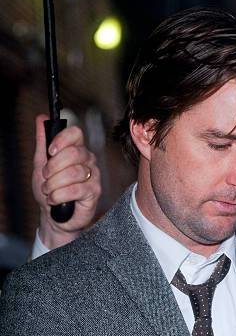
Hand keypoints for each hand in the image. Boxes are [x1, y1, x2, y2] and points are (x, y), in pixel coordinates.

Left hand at [33, 114, 101, 249]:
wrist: (53, 216)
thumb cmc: (50, 191)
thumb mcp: (40, 164)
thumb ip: (42, 142)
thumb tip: (41, 118)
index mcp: (76, 150)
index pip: (75, 134)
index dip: (61, 140)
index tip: (50, 151)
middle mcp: (88, 160)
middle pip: (73, 153)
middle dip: (53, 167)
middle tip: (46, 177)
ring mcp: (93, 176)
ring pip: (74, 172)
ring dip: (54, 184)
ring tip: (49, 191)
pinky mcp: (95, 192)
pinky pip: (76, 189)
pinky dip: (60, 195)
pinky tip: (54, 199)